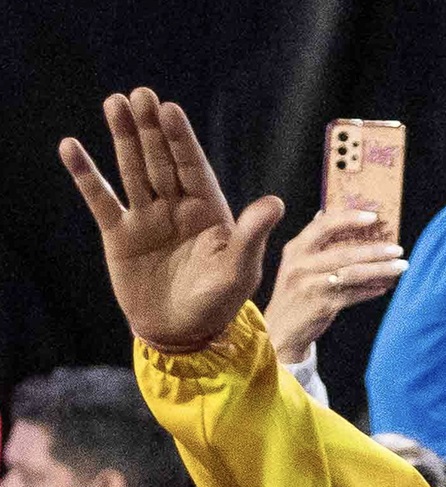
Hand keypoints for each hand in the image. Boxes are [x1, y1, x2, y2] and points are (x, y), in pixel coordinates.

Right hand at [59, 88, 283, 351]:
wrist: (182, 333)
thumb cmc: (218, 302)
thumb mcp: (240, 270)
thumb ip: (252, 234)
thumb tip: (276, 202)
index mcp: (208, 211)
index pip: (193, 167)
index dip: (182, 139)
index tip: (170, 110)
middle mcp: (176, 207)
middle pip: (161, 160)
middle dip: (150, 129)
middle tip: (140, 95)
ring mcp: (146, 218)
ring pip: (132, 170)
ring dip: (122, 138)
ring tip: (114, 103)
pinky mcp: (119, 233)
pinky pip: (100, 198)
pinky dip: (86, 174)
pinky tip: (71, 147)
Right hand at [261, 210, 406, 364]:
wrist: (281, 329)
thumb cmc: (295, 292)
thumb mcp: (296, 264)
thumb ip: (311, 241)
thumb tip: (324, 211)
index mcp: (296, 249)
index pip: (323, 225)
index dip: (349, 218)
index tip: (373, 216)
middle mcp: (301, 265)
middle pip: (345, 252)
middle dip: (375, 250)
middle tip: (398, 248)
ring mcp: (311, 285)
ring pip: (353, 274)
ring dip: (380, 270)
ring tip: (401, 266)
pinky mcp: (322, 305)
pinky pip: (354, 295)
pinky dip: (371, 290)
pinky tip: (385, 287)